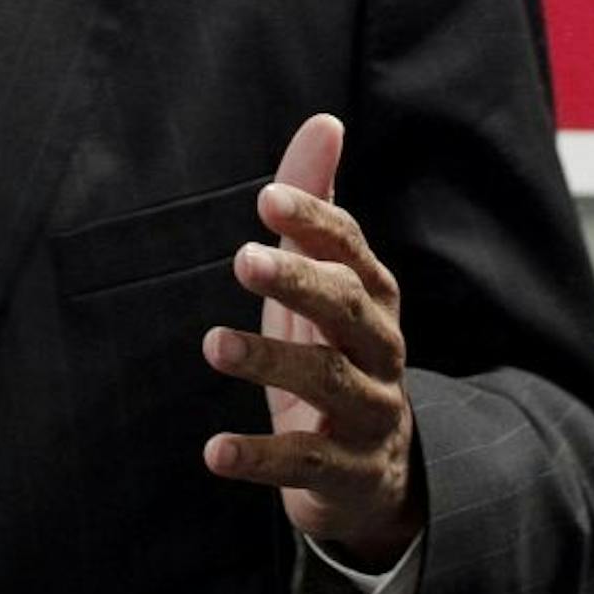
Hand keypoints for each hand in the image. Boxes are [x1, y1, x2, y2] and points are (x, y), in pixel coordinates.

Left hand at [200, 114, 421, 569]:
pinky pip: (305, 462)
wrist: (372, 471)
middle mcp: (381, 349)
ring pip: (329, 382)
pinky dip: (260, 457)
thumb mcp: (319, 280)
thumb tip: (324, 121)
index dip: (314, 222)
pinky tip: (215, 451)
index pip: (351, 250)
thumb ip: (314, 208)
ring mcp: (369, 412)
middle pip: (349, 309)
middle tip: (242, 259)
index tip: (266, 198)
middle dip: (300, 281)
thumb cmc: (333, 352)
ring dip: (269, 361)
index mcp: (372, 297)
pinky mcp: (346, 471)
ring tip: (212, 344)